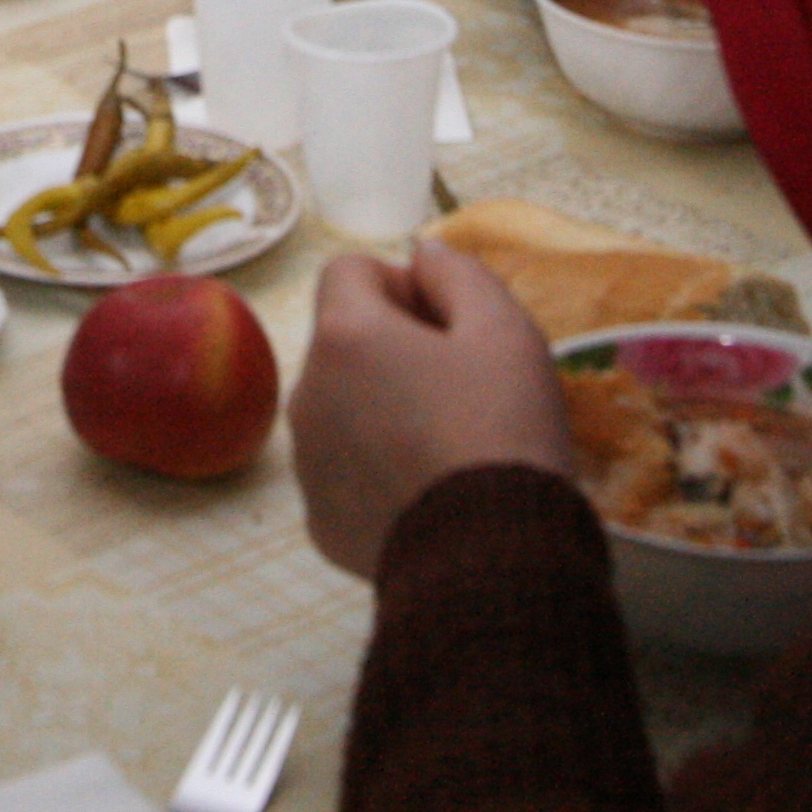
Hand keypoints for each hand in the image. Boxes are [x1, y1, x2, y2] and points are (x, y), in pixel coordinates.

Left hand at [290, 242, 576, 581]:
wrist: (492, 558)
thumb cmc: (502, 428)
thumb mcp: (505, 328)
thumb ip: (458, 272)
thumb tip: (421, 253)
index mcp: (344, 335)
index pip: (349, 270)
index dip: (403, 285)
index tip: (449, 325)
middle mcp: (306, 392)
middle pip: (343, 341)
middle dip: (393, 348)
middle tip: (461, 387)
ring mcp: (306, 462)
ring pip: (341, 407)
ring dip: (382, 408)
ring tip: (449, 445)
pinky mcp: (319, 521)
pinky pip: (344, 472)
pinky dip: (377, 471)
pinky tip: (430, 494)